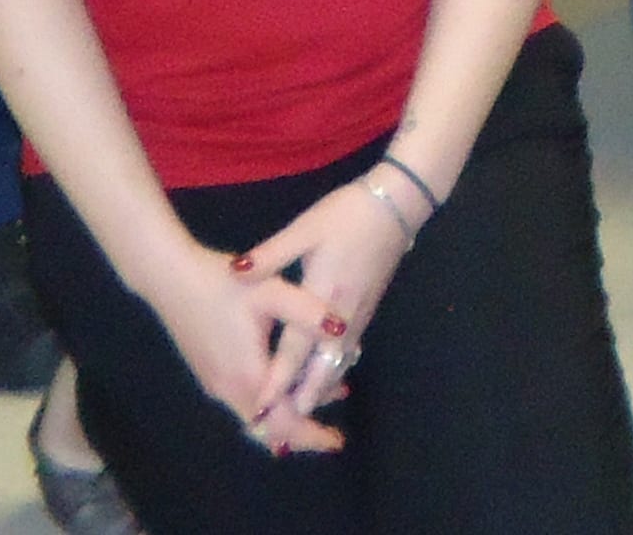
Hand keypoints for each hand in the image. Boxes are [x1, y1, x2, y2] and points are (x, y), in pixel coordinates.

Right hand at [137, 234, 335, 452]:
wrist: (168, 277)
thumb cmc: (220, 283)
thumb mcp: (270, 291)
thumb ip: (307, 311)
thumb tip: (342, 331)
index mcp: (247, 375)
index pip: (283, 423)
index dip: (311, 435)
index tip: (337, 442)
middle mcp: (229, 389)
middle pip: (269, 430)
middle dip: (301, 433)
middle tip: (332, 432)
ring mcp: (216, 384)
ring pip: (256, 418)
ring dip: (286, 417)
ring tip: (321, 398)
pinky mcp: (209, 374)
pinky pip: (244, 404)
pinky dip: (269, 405)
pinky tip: (287, 381)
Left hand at [235, 173, 417, 436]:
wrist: (397, 204)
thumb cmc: (347, 214)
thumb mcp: (305, 228)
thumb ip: (271, 254)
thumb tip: (235, 272)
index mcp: (323, 296)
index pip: (295, 349)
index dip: (278, 380)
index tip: (262, 407)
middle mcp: (342, 315)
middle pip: (321, 368)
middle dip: (303, 399)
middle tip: (283, 428)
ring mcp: (359, 314)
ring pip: (338, 363)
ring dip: (320, 388)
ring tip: (301, 412)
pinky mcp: (367, 309)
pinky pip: (349, 351)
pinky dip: (335, 370)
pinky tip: (326, 377)